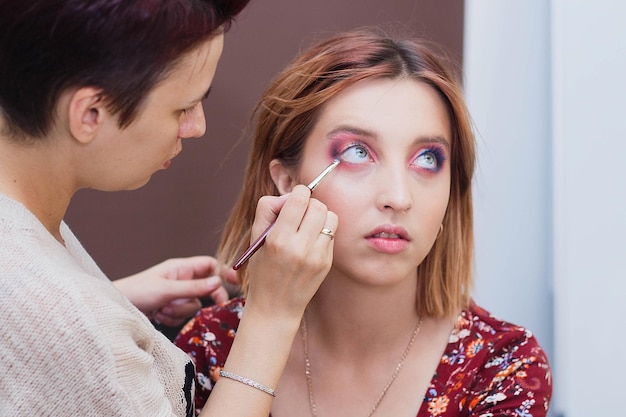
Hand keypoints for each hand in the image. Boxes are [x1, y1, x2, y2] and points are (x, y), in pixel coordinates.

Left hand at [114, 256, 233, 326]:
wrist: (115, 309)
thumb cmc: (136, 292)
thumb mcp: (167, 289)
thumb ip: (193, 287)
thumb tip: (218, 282)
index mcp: (180, 268)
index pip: (209, 265)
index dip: (224, 272)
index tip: (237, 282)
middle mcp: (180, 280)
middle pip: (205, 288)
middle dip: (200, 298)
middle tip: (212, 306)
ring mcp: (175, 296)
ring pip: (193, 305)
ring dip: (180, 310)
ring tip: (163, 308)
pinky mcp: (169, 310)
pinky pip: (182, 316)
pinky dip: (172, 317)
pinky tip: (159, 315)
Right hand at [245, 185, 337, 317]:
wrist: (275, 307)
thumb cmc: (262, 269)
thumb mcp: (255, 239)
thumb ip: (268, 209)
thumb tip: (290, 196)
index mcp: (278, 239)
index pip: (300, 198)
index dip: (297, 194)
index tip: (292, 202)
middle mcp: (299, 247)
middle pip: (318, 205)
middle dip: (309, 205)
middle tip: (299, 215)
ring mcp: (316, 256)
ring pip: (330, 217)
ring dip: (319, 217)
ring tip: (307, 227)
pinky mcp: (327, 263)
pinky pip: (331, 234)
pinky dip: (322, 232)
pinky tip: (311, 243)